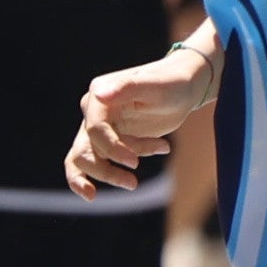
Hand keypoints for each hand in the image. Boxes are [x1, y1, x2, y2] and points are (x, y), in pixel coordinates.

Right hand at [71, 43, 209, 194]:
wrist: (184, 87)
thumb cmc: (171, 83)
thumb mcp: (153, 85)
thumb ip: (126, 88)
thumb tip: (99, 95)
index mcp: (98, 97)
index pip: (94, 129)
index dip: (112, 148)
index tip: (135, 163)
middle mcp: (93, 113)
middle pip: (83, 150)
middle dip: (104, 171)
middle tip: (132, 183)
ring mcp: (100, 128)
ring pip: (87, 159)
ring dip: (108, 174)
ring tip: (133, 184)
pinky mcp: (111, 140)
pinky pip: (108, 161)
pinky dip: (129, 164)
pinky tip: (161, 147)